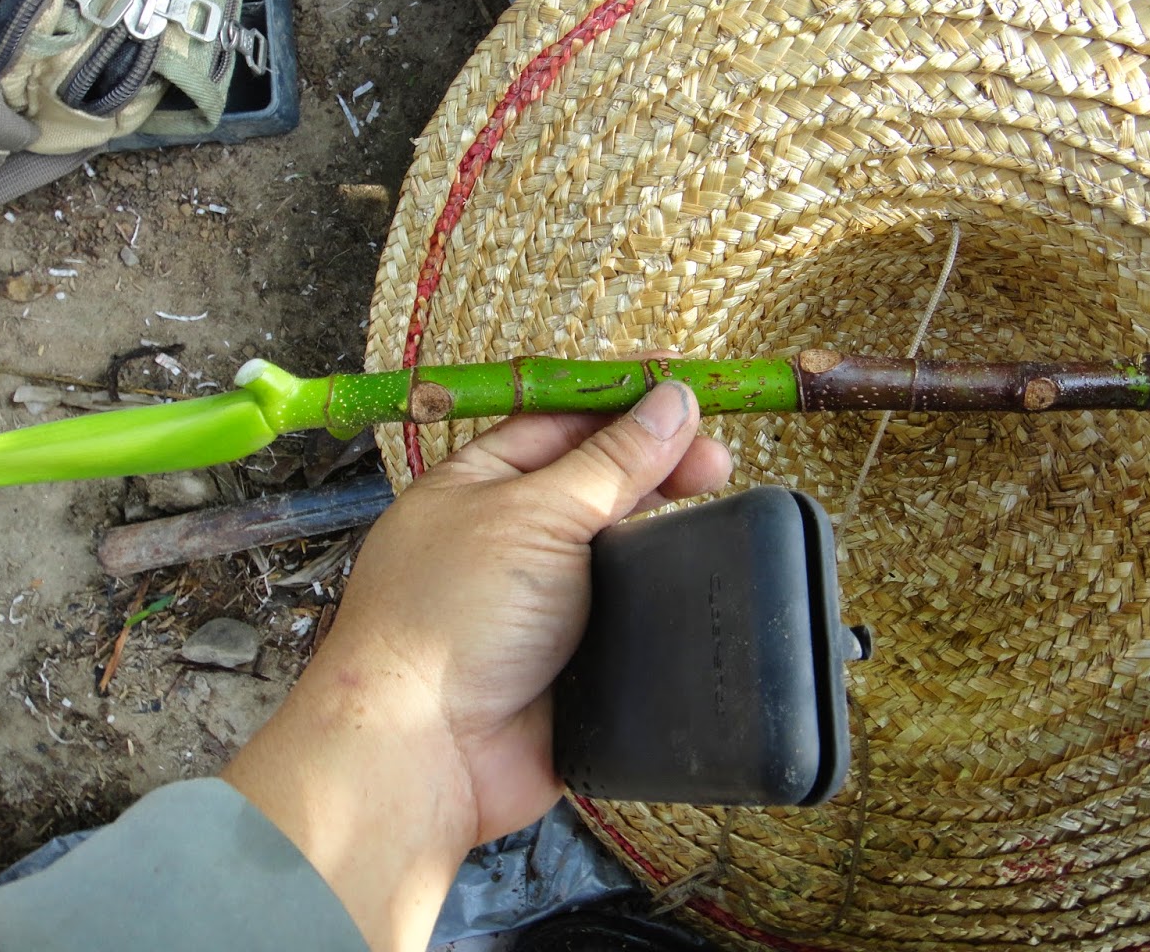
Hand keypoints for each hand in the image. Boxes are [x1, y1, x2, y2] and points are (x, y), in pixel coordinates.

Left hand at [222, 381, 730, 949]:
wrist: (429, 755)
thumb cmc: (454, 617)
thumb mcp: (536, 515)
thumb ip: (613, 461)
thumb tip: (673, 400)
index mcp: (479, 486)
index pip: (560, 426)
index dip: (623, 408)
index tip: (689, 395)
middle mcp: (508, 539)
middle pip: (597, 486)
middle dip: (657, 468)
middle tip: (719, 466)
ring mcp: (542, 604)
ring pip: (619, 553)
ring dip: (663, 533)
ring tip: (719, 510)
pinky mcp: (573, 662)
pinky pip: (629, 619)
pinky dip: (662, 601)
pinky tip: (704, 579)